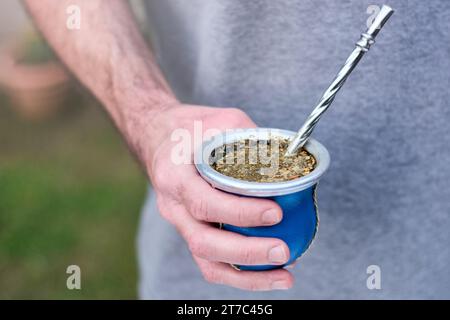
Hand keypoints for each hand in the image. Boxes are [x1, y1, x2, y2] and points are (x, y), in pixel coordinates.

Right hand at [142, 104, 293, 290]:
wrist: (162, 139)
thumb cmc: (192, 129)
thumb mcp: (221, 120)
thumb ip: (252, 137)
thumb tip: (290, 157)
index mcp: (175, 176)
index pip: (203, 201)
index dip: (239, 212)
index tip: (275, 212)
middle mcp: (173, 206)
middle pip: (203, 241)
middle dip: (247, 251)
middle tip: (284, 250)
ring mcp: (180, 224)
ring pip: (207, 262)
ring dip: (247, 276)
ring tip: (285, 276)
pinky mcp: (192, 233)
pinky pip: (212, 264)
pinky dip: (241, 276)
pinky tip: (271, 275)